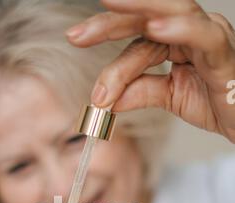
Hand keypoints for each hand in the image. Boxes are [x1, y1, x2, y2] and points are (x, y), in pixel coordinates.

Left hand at [66, 0, 234, 142]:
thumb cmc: (214, 101)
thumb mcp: (169, 96)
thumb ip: (141, 92)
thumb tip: (108, 100)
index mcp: (175, 38)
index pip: (136, 34)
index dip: (106, 34)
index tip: (75, 39)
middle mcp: (189, 30)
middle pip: (147, 15)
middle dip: (111, 21)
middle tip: (77, 34)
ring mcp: (208, 36)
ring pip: (172, 13)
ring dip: (138, 8)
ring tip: (107, 3)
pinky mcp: (223, 52)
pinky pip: (203, 36)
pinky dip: (179, 29)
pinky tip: (155, 27)